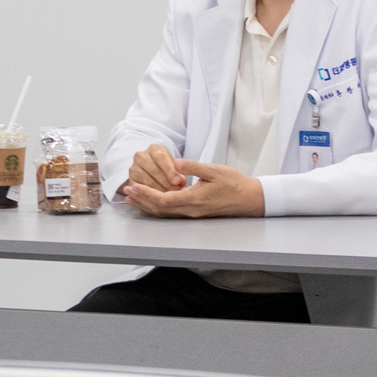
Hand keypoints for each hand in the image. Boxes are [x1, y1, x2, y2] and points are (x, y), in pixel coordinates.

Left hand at [123, 158, 265, 218]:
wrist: (250, 199)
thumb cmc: (234, 183)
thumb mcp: (214, 170)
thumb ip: (193, 166)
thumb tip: (175, 162)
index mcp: (194, 199)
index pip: (164, 200)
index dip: (147, 194)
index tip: (134, 187)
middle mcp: (191, 210)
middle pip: (160, 209)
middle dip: (142, 200)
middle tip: (126, 192)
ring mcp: (193, 213)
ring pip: (164, 213)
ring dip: (147, 205)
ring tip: (132, 198)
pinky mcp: (195, 213)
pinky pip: (172, 213)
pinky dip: (157, 208)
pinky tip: (150, 202)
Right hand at [126, 143, 182, 195]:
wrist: (154, 172)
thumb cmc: (169, 169)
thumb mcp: (176, 166)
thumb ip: (180, 172)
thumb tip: (181, 182)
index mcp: (154, 149)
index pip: (161, 157)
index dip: (170, 170)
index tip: (178, 181)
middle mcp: (141, 156)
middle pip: (153, 170)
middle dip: (166, 183)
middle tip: (177, 193)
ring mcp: (133, 168)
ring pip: (146, 181)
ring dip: (159, 191)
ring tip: (171, 197)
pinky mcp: (130, 181)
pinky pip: (140, 190)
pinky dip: (150, 196)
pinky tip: (160, 200)